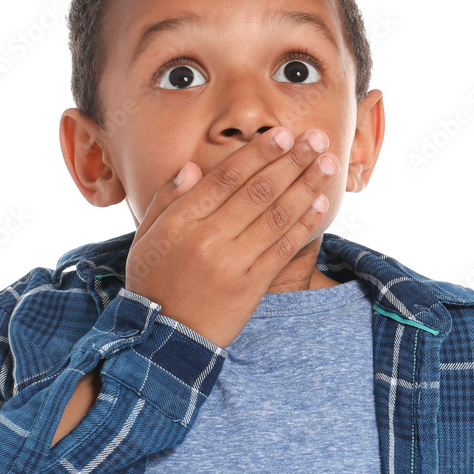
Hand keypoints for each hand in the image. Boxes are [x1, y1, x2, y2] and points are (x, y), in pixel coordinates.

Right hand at [124, 127, 338, 348]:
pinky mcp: (251, 287)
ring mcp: (231, 264)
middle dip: (291, 161)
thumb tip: (192, 167)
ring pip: (276, 216)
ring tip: (327, 164)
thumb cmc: (154, 283)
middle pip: (257, 191)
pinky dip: (304, 224)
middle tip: (316, 139)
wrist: (164, 339)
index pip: (226, 178)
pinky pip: (283, 249)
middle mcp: (207, 240)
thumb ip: (166, 200)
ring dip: (306, 186)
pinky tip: (320, 204)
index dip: (258, 154)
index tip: (283, 135)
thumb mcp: (146, 239)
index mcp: (180, 223)